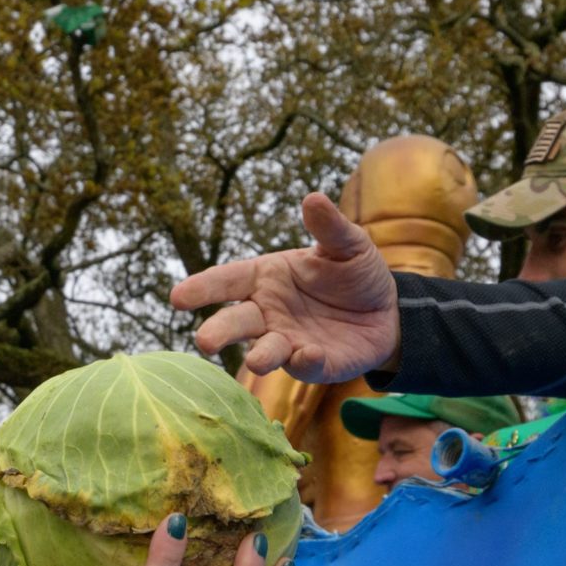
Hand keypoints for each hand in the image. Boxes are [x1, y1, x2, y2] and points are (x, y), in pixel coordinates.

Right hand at [169, 192, 402, 383]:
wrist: (388, 310)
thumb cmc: (356, 273)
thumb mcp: (348, 245)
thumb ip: (329, 227)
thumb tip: (313, 198)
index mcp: (266, 278)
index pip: (227, 281)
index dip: (202, 288)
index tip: (178, 296)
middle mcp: (268, 312)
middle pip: (235, 322)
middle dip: (219, 332)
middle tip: (204, 341)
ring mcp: (288, 341)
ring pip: (264, 351)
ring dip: (259, 356)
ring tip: (257, 360)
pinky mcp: (314, 365)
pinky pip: (304, 367)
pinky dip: (305, 362)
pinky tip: (310, 353)